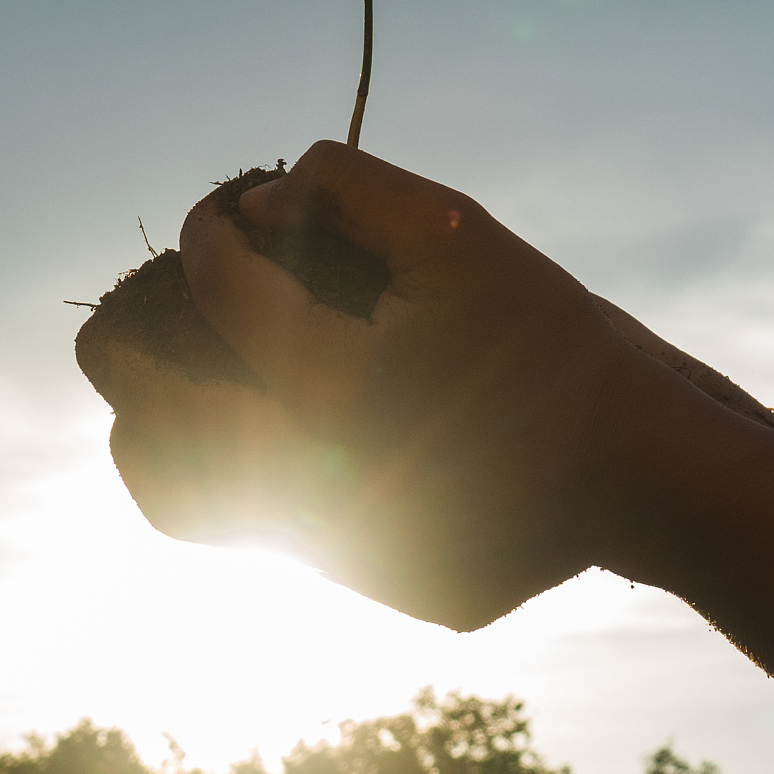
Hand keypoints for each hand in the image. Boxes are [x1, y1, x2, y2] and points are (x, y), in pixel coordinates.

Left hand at [173, 139, 669, 626]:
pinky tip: (229, 435)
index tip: (222, 216)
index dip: (208, 234)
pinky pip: (244, 533)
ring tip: (152, 379)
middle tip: (142, 296)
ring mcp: (328, 546)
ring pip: (176, 494)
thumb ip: (346, 193)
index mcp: (331, 386)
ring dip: (149, 426)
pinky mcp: (354, 580)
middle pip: (153, 404)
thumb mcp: (457, 234)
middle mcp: (309, 480)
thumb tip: (252, 208)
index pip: (221, 290)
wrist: (642, 474)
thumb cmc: (554, 343)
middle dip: (132, 334)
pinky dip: (213, 480)